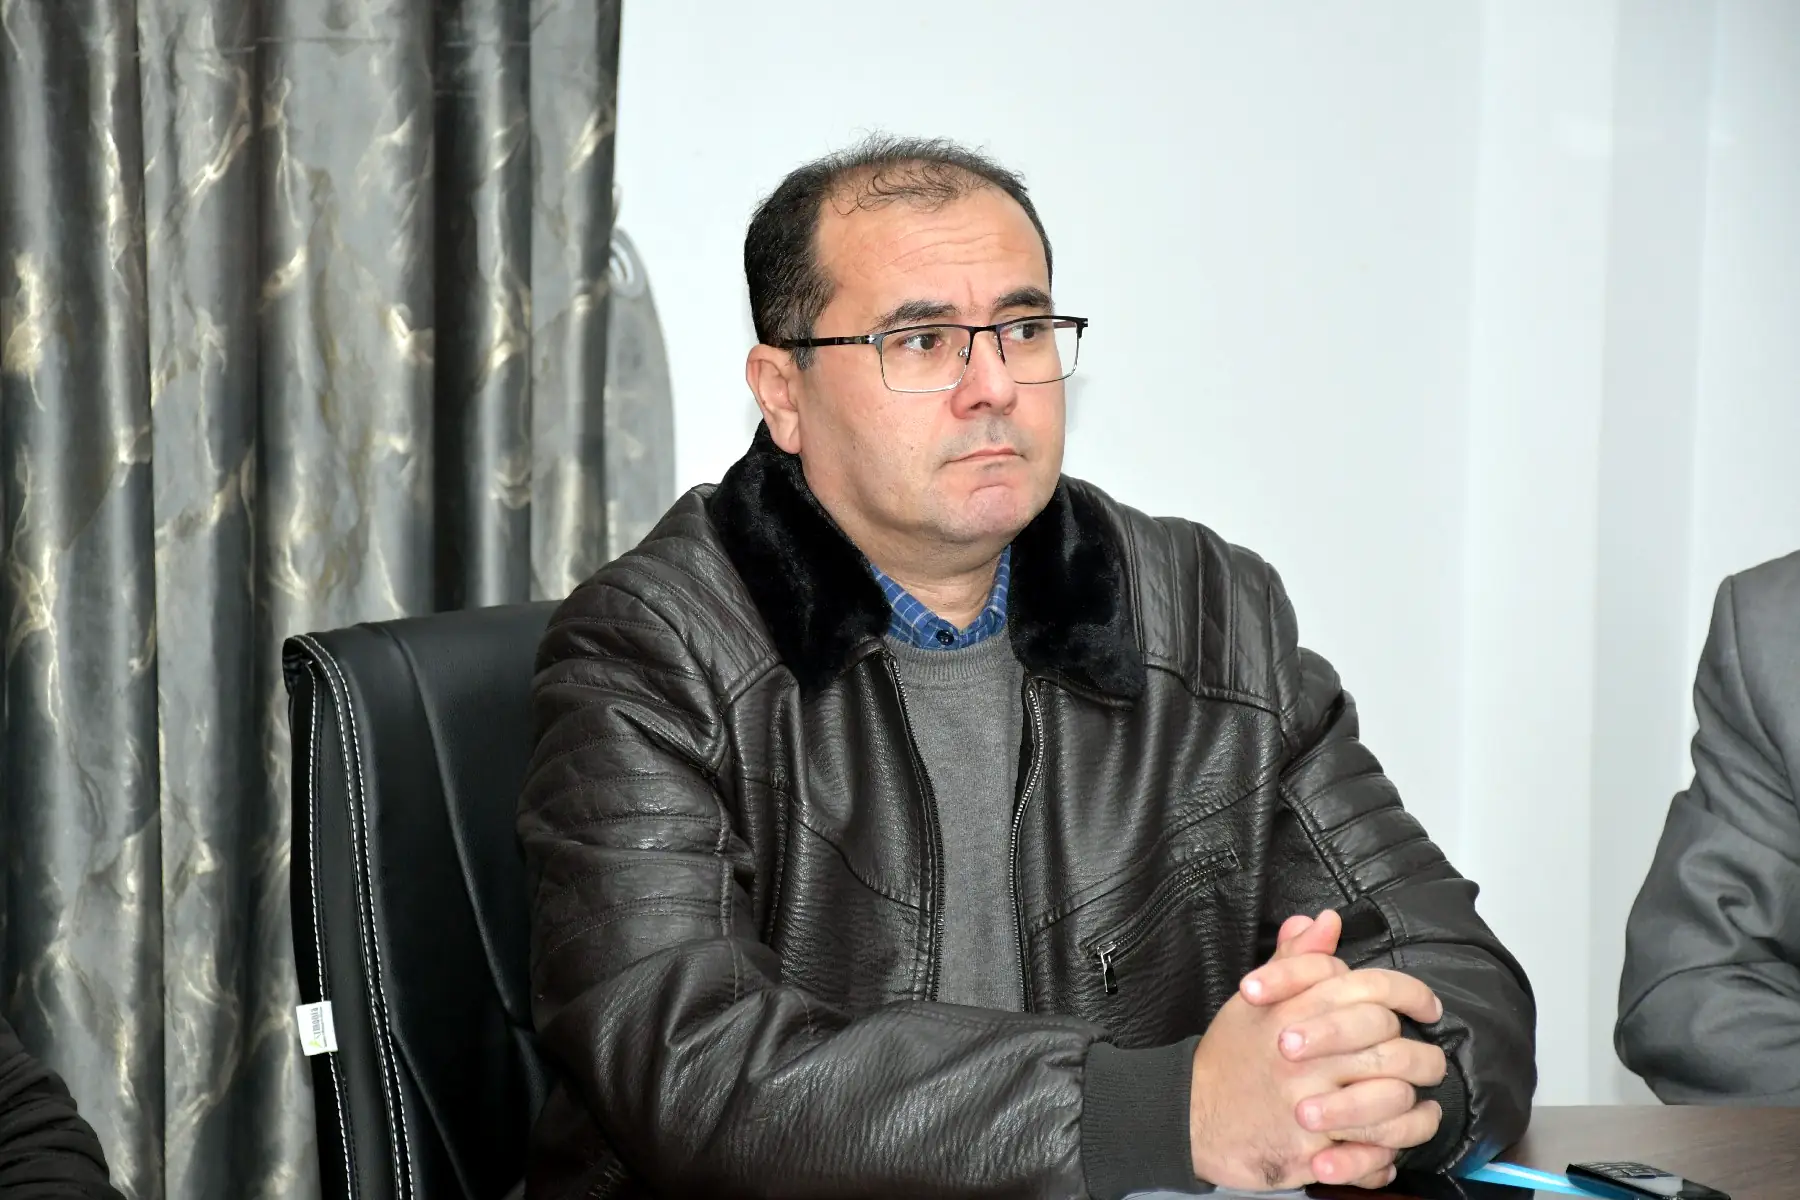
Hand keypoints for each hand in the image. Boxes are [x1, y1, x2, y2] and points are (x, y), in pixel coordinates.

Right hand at [1191, 911, 1446, 1189]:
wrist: (1189, 1116)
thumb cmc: (1230, 1057)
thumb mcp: (1253, 1000)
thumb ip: (1295, 961)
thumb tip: (1324, 920)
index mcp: (1292, 1010)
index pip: (1368, 990)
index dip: (1410, 994)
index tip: (1426, 1008)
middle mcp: (1303, 1056)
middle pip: (1391, 1047)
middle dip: (1422, 1057)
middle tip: (1429, 1063)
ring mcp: (1307, 1105)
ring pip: (1391, 1103)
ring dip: (1415, 1108)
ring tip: (1419, 1106)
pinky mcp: (1309, 1152)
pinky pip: (1371, 1154)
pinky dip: (1389, 1154)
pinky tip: (1392, 1149)